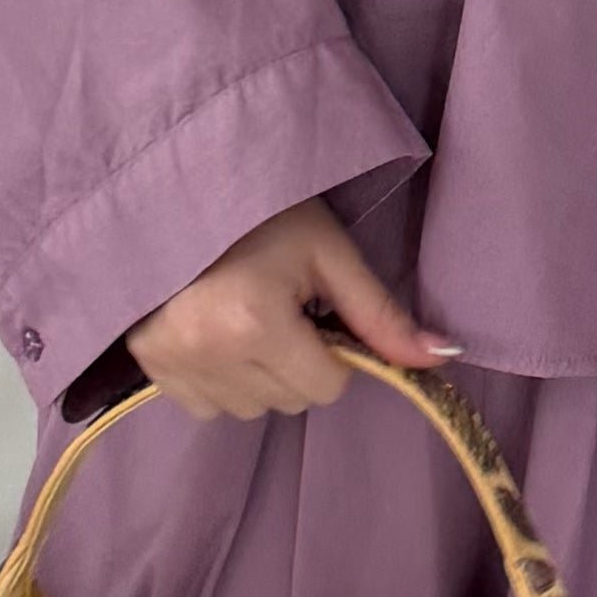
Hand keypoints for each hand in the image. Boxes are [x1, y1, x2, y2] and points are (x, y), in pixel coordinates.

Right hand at [127, 203, 456, 420]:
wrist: (172, 187)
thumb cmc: (259, 212)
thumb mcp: (327, 251)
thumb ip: (381, 313)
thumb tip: (446, 356)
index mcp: (255, 323)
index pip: (327, 387)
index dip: (332, 349)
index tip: (312, 308)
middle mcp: (209, 354)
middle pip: (290, 402)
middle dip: (297, 364)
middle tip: (277, 306)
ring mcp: (172, 364)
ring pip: (250, 408)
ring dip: (259, 376)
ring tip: (243, 316)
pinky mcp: (150, 366)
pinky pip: (207, 406)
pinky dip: (221, 380)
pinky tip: (214, 333)